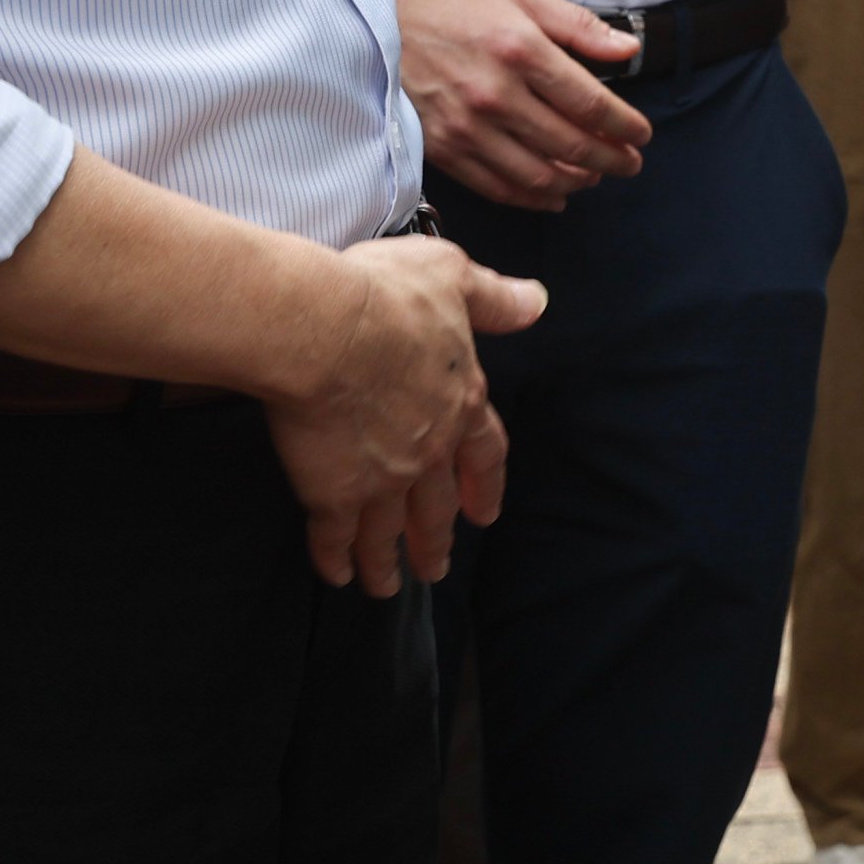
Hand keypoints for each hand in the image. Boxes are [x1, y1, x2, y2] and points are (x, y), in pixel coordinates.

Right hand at [268, 234, 545, 593]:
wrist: (327, 331)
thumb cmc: (388, 297)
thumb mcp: (452, 276)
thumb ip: (494, 297)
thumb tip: (536, 302)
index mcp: (460, 401)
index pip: (485, 453)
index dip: (484, 482)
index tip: (486, 513)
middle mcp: (428, 451)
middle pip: (437, 507)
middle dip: (435, 539)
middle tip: (435, 567)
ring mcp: (382, 480)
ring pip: (388, 533)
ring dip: (389, 562)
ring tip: (387, 586)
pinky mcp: (332, 495)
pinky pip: (335, 538)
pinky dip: (335, 559)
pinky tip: (334, 574)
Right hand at [394, 0, 650, 210]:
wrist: (380, 19)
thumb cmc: (454, 2)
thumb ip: (578, 26)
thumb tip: (629, 49)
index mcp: (521, 50)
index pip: (590, 104)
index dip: (625, 126)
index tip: (641, 134)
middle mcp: (496, 95)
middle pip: (570, 145)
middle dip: (611, 160)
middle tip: (630, 163)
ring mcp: (467, 127)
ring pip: (538, 175)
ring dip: (576, 182)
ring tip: (594, 176)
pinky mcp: (443, 149)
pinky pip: (498, 187)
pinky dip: (533, 198)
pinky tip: (553, 196)